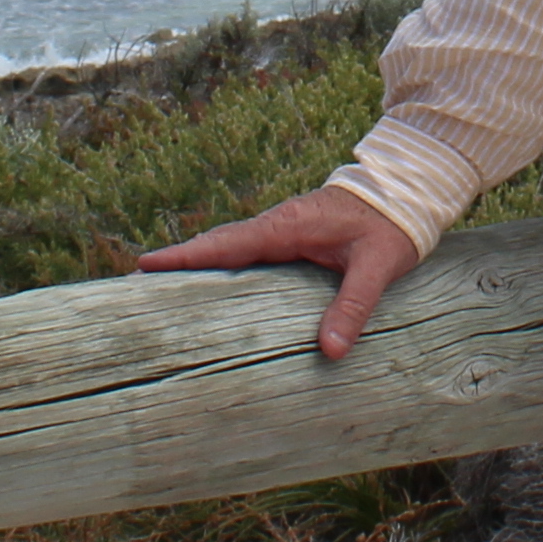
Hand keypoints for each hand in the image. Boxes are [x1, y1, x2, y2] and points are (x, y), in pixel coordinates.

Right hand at [137, 186, 425, 361]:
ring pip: (230, 248)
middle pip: (218, 245)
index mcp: (288, 226)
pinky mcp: (290, 236)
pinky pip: (247, 251)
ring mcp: (281, 229)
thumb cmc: (391, 224)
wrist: (406, 189)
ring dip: (198, 262)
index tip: (145, 266)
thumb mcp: (377, 267)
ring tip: (160, 285)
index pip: (228, 244)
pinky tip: (212, 284)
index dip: (187, 256)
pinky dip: (222, 262)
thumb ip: (353, 306)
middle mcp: (277, 224)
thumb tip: (330, 352)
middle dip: (179, 261)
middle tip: (135, 281)